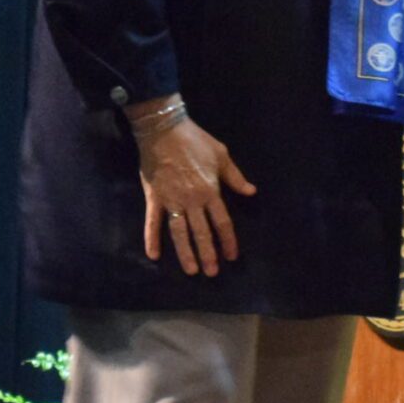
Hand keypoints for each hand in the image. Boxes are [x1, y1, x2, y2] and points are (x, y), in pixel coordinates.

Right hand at [130, 105, 256, 275]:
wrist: (164, 130)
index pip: (222, 221)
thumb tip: (251, 192)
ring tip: (192, 271)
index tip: (231, 256)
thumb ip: (235, 177)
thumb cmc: (195, 141)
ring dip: (186, 253)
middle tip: (212, 273)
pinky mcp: (154, 198)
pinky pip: (153, 222)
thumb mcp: (221, 155)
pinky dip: (151, 238)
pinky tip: (153, 255)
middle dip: (208, 254)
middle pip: (202, 232)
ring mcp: (172, 201)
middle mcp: (192, 200)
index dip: (228, 240)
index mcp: (210, 191)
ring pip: (180, 232)